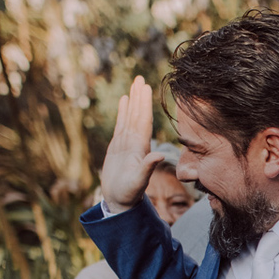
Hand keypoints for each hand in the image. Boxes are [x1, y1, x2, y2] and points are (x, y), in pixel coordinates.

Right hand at [100, 76, 166, 212]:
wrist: (120, 200)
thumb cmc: (129, 193)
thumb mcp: (139, 180)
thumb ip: (148, 168)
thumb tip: (160, 156)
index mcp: (141, 147)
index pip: (143, 120)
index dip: (144, 104)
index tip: (146, 87)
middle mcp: (135, 142)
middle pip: (137, 114)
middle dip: (139, 97)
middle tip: (140, 78)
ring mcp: (127, 143)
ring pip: (130, 116)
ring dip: (133, 101)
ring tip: (135, 84)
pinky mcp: (118, 146)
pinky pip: (121, 124)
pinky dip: (123, 112)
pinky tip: (124, 100)